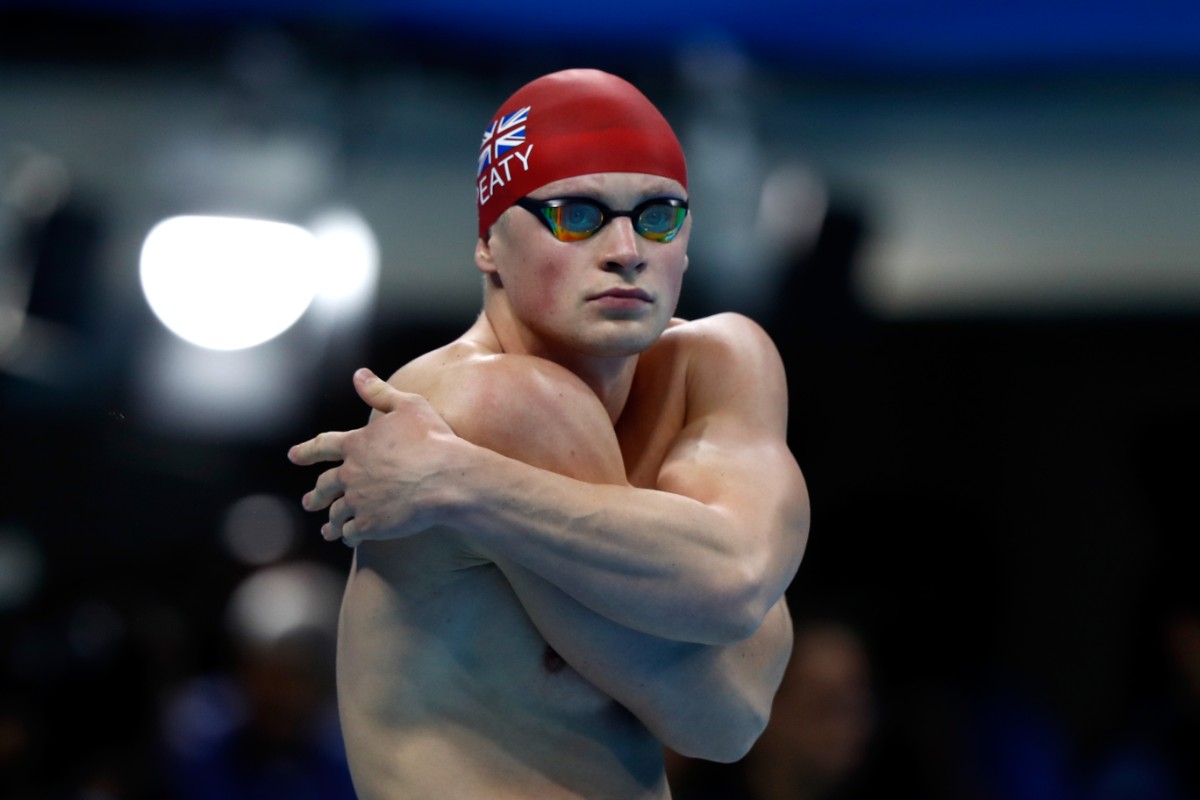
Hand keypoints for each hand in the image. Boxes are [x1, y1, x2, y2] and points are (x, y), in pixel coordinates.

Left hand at [288, 368, 461, 544]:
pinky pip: (352, 533)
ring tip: (327, 530)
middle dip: (316, 495)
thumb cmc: (431, 439)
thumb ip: (379, 392)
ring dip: (331, 521)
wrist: (445, 478)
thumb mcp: (408, 406)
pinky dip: (348, 536)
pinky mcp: (370, 525)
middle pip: (325, 486)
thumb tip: (359, 375)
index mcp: (356, 445)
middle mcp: (351, 474)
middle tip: (309, 502)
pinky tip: (349, 540)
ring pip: (337, 513)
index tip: (293, 456)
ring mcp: (359, 501)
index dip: (307, 450)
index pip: (323, 446)